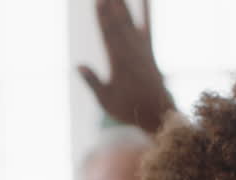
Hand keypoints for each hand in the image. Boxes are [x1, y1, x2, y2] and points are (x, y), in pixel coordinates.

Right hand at [77, 0, 174, 133]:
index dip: (103, 16)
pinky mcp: (149, 49)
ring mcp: (142, 49)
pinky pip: (148, 26)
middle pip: (119, 22)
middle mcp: (132, 51)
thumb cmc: (128, 108)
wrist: (157, 112)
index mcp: (119, 62)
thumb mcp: (105, 100)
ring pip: (130, 20)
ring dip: (124, 4)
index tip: (99, 1)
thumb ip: (92, 82)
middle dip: (112, 4)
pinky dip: (147, 11)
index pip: (108, 34)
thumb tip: (78, 66)